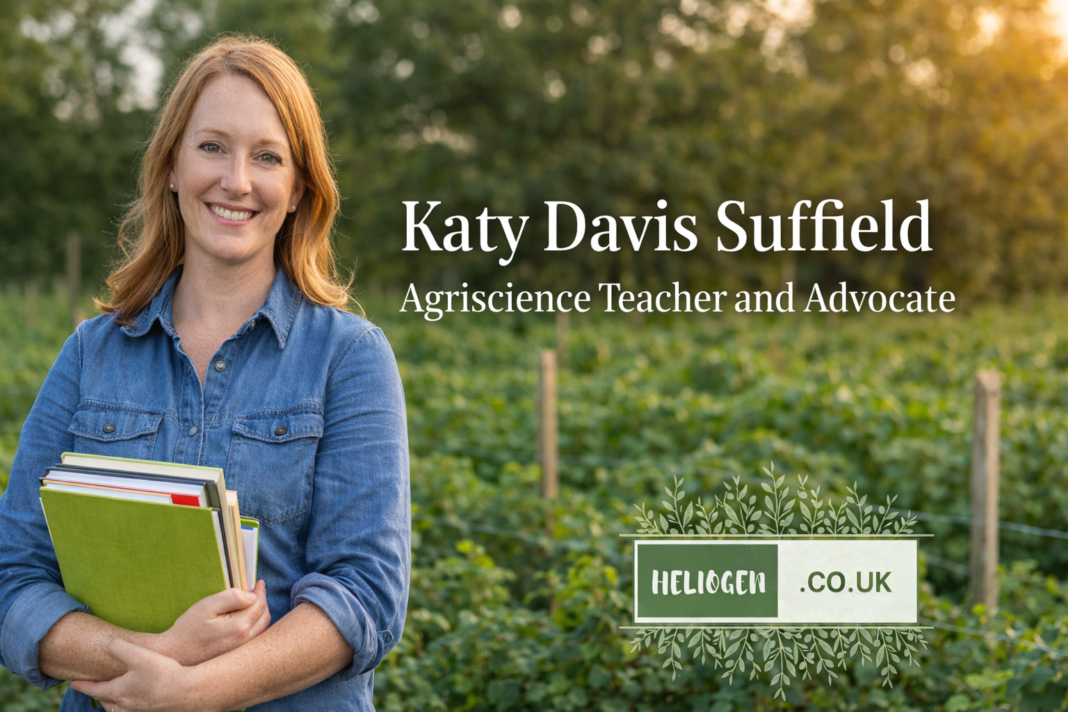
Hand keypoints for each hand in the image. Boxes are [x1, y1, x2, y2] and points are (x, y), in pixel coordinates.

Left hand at [71, 637, 213, 711]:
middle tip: (94, 690)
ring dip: (113, 704)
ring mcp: (139, 711)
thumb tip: (101, 640)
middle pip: (105, 703)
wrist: (188, 692)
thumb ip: (118, 647)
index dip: (82, 685)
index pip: (94, 689)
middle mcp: (126, 705)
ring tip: (113, 698)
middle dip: (98, 696)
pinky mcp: (153, 711)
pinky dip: (129, 707)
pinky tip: (138, 701)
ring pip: (119, 711)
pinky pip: (134, 711)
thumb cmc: (163, 673)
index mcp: (119, 692)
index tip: (72, 683)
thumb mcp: (139, 655)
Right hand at [156, 581, 269, 665]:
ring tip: (252, 604)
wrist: (175, 654)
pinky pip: (254, 638)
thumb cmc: (189, 628)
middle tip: (257, 591)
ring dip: (260, 614)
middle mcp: (245, 641)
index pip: (260, 604)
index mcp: (240, 627)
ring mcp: (242, 651)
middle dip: (263, 602)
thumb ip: (232, 597)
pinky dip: (255, 625)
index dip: (261, 591)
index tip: (259, 583)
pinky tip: (245, 620)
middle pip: (265, 616)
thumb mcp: (207, 606)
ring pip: (262, 628)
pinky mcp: (237, 656)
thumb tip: (252, 596)